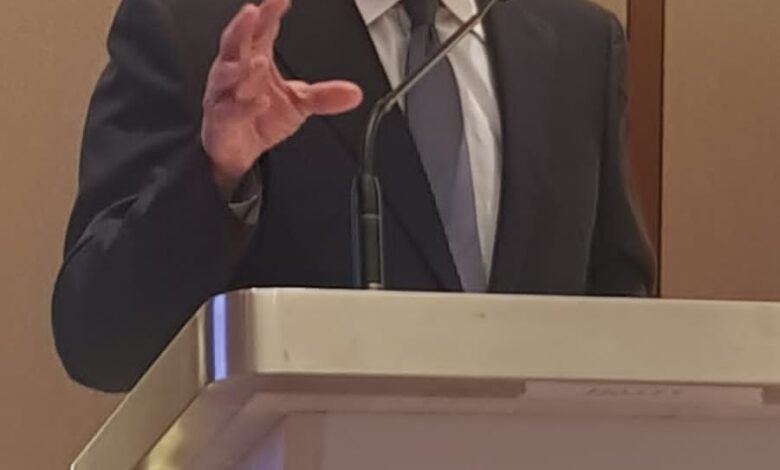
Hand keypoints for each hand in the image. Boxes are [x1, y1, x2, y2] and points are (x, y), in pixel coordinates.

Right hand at [201, 0, 362, 193]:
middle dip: (243, 27)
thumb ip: (324, 96)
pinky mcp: (222, 120)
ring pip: (229, 75)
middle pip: (235, 43)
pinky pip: (232, 111)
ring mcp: (226, 94)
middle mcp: (236, 71)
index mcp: (254, 57)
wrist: (238, 150)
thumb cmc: (260, 116)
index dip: (270, 12)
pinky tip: (261, 102)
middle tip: (254, 12)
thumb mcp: (299, 104)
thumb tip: (354, 93)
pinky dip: (246, 106)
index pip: (261, 30)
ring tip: (260, 61)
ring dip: (243, 68)